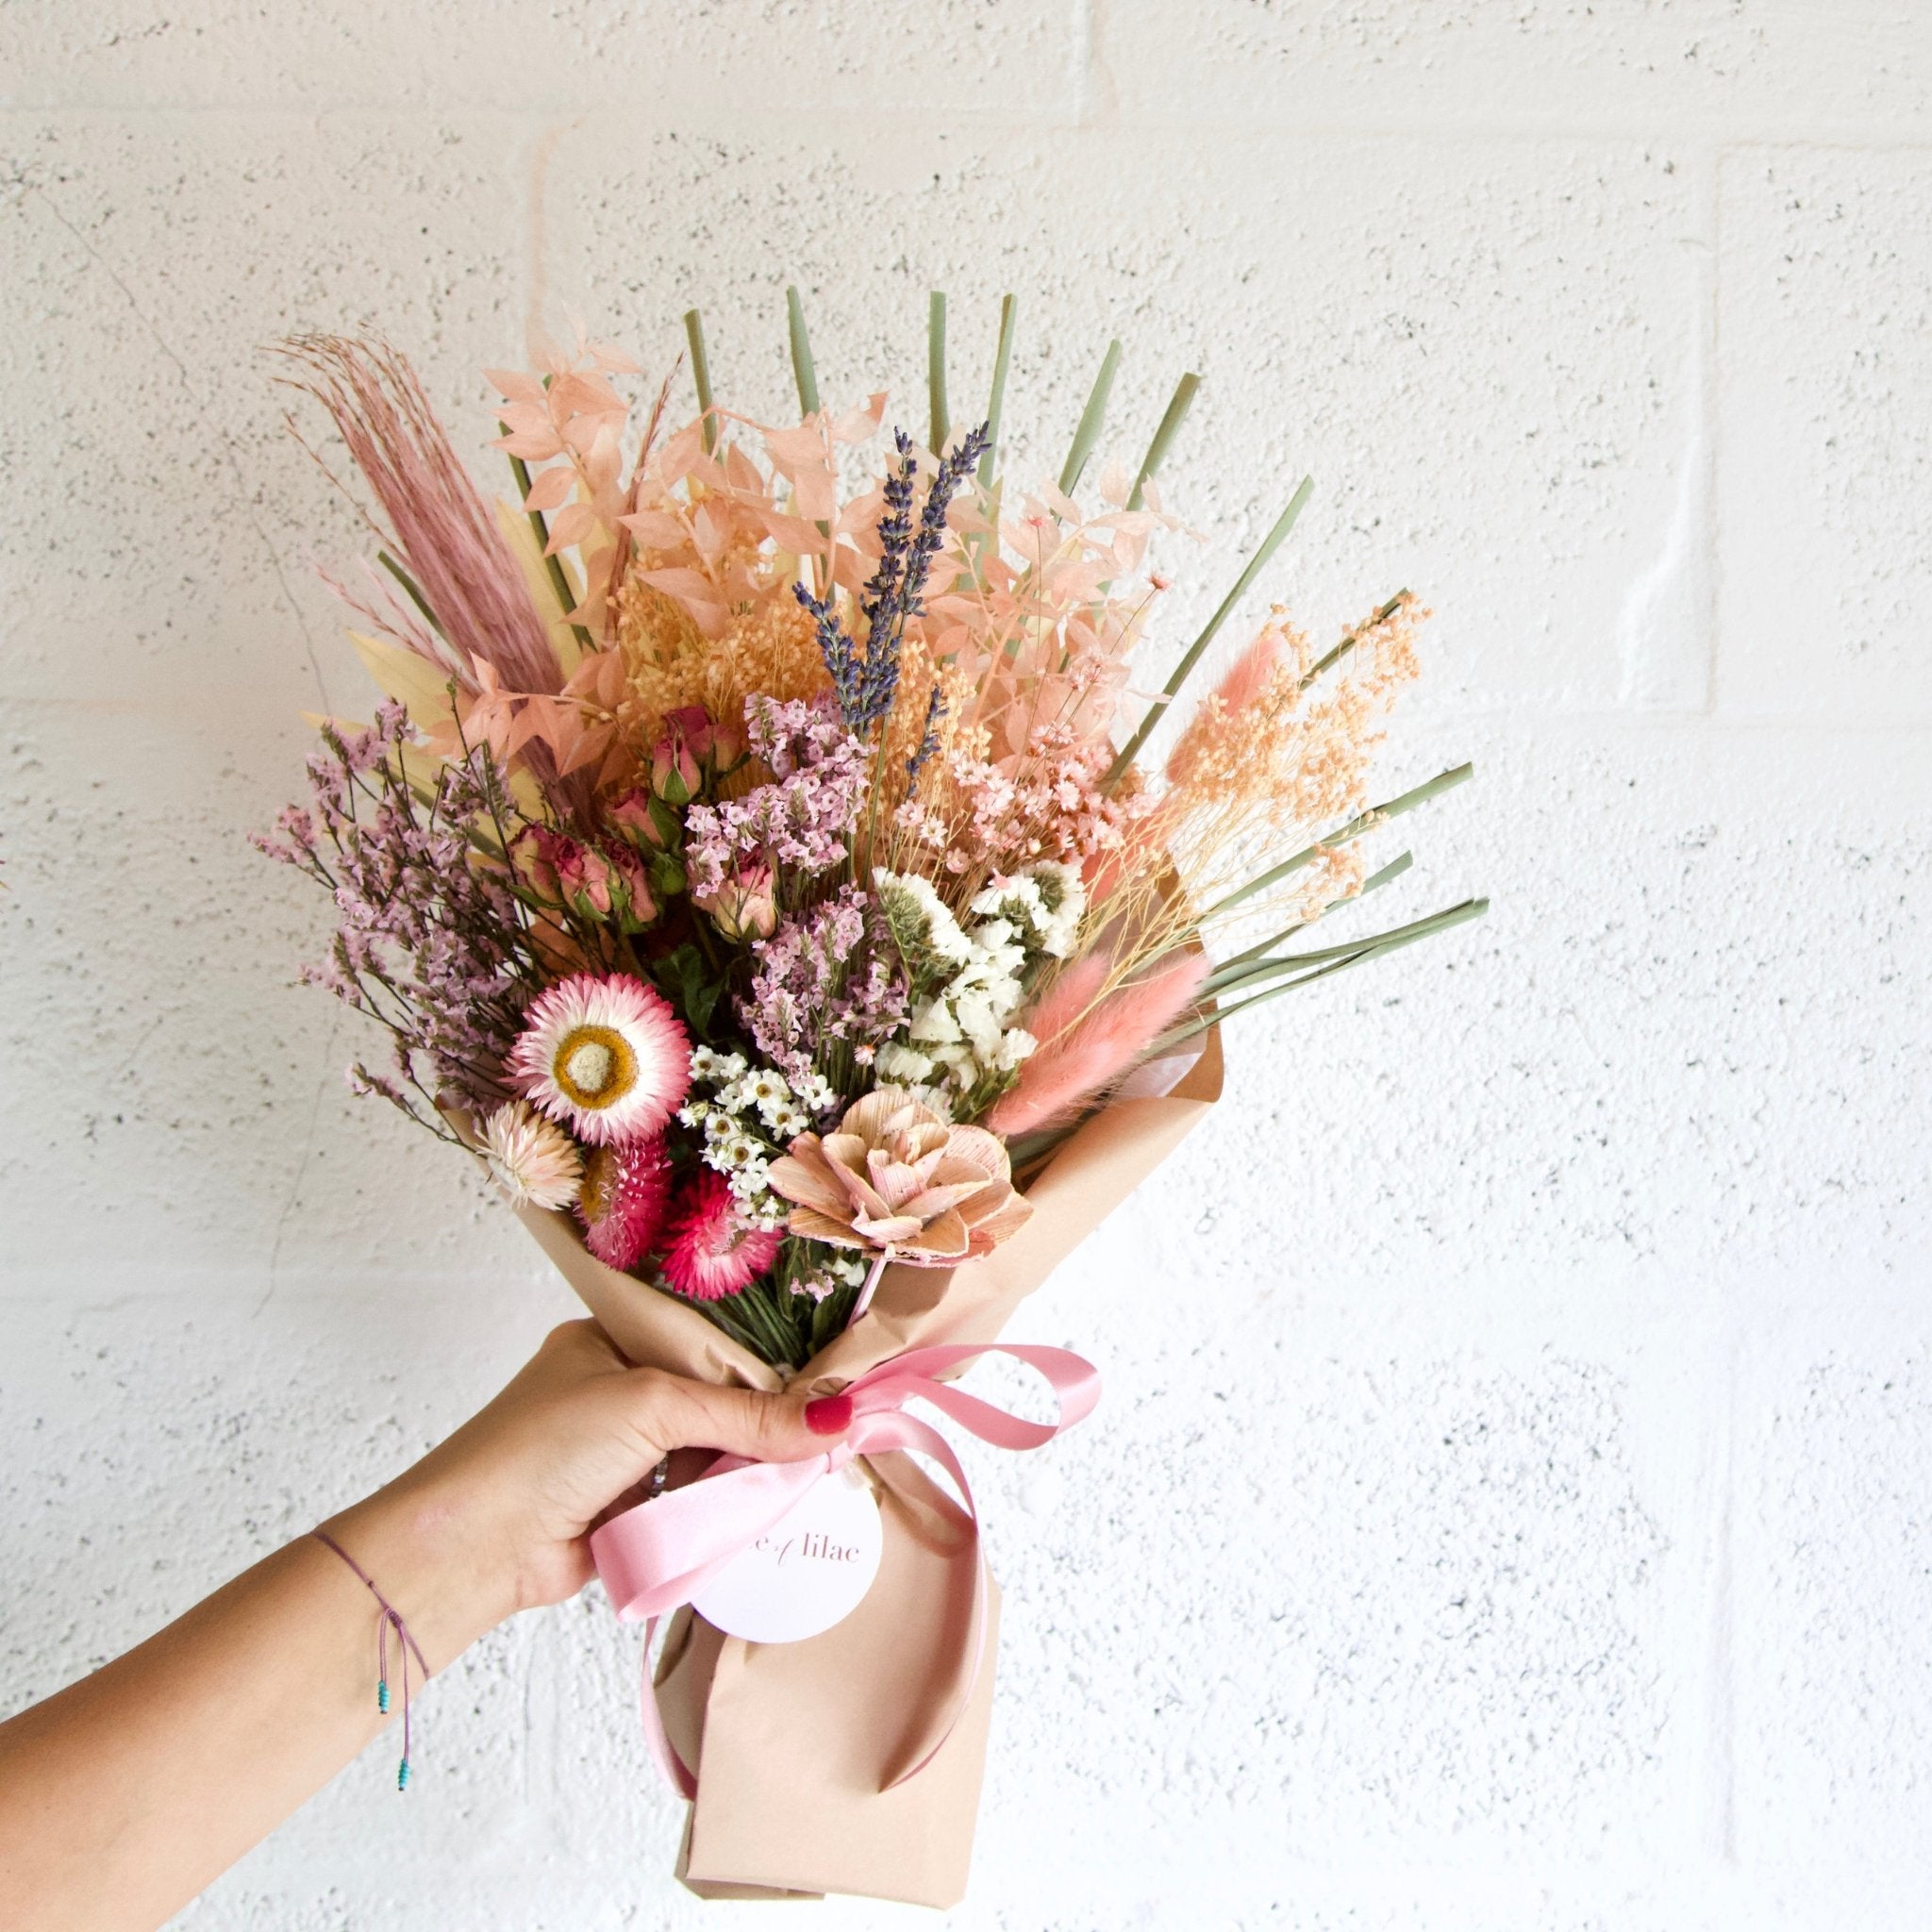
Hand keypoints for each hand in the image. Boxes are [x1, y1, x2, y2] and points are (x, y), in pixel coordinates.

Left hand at [320, 1321, 850, 1669]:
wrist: (471, 1548)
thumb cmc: (543, 1449)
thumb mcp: (652, 1406)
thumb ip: (745, 1413)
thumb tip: (836, 1421)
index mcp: (616, 1340)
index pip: (713, 1340)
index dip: (771, 1358)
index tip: (832, 1376)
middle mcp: (621, 1389)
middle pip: (720, 1397)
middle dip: (770, 1416)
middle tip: (838, 1427)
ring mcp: (626, 1453)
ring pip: (713, 1450)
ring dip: (751, 1463)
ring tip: (817, 1464)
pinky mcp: (631, 1510)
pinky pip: (699, 1499)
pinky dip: (728, 1504)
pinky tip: (773, 1501)